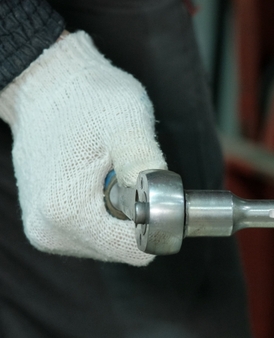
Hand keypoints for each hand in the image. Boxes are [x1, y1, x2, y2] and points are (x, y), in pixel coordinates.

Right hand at [0, 31, 166, 264]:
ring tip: (115, 172)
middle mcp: (50, 231)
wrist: (46, 86)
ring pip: (111, 243)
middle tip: (135, 173)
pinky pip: (96, 233)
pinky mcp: (48, 224)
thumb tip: (163, 202)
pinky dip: (109, 211)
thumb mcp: (126, 122)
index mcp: (66, 211)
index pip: (135, 250)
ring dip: (124, 213)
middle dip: (139, 216)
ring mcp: (46, 231)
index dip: (158, 221)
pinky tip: (102, 179)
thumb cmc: (89, 99)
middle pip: (123, 249)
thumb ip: (143, 162)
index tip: (153, 185)